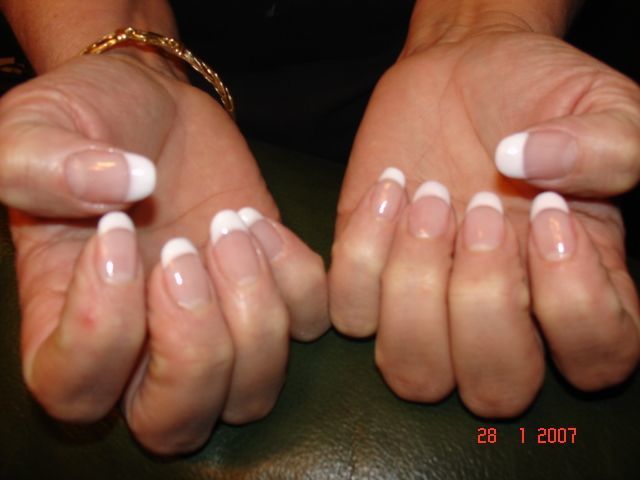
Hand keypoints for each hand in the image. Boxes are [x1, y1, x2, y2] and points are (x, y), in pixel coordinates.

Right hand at [0, 52, 327, 453]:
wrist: (157, 109)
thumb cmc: (88, 121)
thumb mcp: (36, 128)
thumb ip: (41, 164)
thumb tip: (121, 190)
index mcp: (64, 323)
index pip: (75, 390)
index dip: (102, 328)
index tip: (117, 234)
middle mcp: (144, 347)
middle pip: (174, 424)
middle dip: (194, 347)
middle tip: (184, 249)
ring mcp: (218, 326)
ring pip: (252, 392)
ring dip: (252, 312)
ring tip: (228, 225)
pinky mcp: (272, 291)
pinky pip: (308, 325)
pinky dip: (296, 279)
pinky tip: (257, 222)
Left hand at [329, 26, 639, 415]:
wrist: (460, 70)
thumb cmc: (536, 92)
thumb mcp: (599, 103)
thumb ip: (608, 144)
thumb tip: (529, 168)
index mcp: (575, 287)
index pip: (595, 359)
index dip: (572, 303)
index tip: (547, 212)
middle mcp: (502, 315)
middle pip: (494, 390)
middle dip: (482, 303)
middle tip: (480, 207)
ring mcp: (427, 305)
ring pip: (412, 371)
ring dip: (415, 286)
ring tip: (429, 197)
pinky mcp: (368, 276)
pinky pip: (350, 313)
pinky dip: (362, 253)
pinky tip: (391, 187)